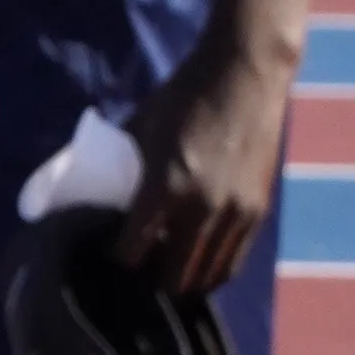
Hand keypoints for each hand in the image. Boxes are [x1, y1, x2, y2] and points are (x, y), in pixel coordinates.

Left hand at [126, 30, 292, 301]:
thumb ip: (123, 162)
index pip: (133, 250)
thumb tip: (96, 189)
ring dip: (183, 280)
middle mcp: (202, 209)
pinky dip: (212, 272)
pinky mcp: (258, 213)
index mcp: (166, 185)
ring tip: (164, 272)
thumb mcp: (142, 126)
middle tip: (136, 271)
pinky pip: (233, 263)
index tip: (105, 257)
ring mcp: (236, 215)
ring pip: (207, 278)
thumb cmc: (184, 94)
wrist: (245, 74)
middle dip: (150, 280)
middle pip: (173, 277)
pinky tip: (195, 266)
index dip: (116, 260)